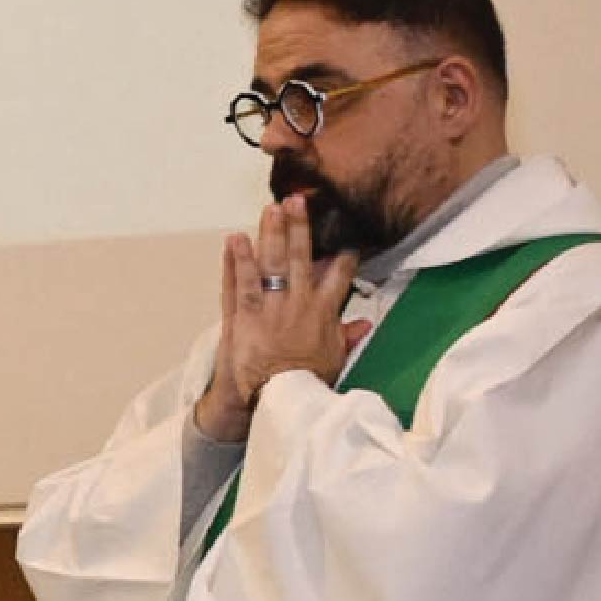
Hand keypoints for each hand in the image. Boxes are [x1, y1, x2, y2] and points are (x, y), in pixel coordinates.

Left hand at [195, 201, 360, 443]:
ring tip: (269, 209)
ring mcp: (269, 307)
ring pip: (270, 263)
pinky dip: (237, 261)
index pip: (339, 276)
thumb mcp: (334, 360)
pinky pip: (239, 283)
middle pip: (300, 257)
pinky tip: (235, 239)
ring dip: (269, 234)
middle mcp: (298, 303)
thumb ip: (347, 337)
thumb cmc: (305, 382)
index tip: (346, 236)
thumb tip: (365, 323)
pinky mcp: (243, 316)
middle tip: (297, 200)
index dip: (344, 255)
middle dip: (299, 227)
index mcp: (323, 313)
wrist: (274, 400)